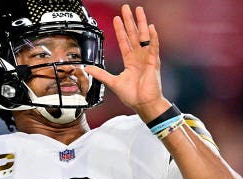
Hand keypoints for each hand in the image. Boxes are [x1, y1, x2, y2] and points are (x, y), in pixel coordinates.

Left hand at [85, 5, 169, 121]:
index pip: (124, 41)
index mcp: (130, 61)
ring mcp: (147, 59)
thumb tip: (88, 68)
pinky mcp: (154, 63)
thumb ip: (101, 74)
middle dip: (130, 21)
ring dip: (141, 24)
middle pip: (134, 35)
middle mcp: (139, 57)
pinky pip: (153, 47)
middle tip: (127, 8)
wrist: (143, 104)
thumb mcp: (113, 82)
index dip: (120, 30)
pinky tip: (150, 27)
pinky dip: (152, 37)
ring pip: (144, 37)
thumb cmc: (133, 96)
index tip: (116, 19)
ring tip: (139, 11)